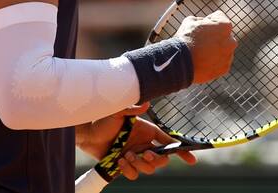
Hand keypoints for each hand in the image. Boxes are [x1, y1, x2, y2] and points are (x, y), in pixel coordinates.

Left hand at [76, 103, 195, 179]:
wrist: (86, 132)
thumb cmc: (103, 118)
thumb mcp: (118, 111)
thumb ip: (132, 109)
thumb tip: (147, 104)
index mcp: (146, 131)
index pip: (167, 142)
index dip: (180, 151)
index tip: (191, 159)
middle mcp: (142, 144)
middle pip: (161, 159)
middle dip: (156, 159)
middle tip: (145, 153)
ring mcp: (134, 155)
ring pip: (148, 168)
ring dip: (141, 164)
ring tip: (127, 156)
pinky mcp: (124, 165)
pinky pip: (133, 174)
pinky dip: (129, 170)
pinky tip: (120, 161)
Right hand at [176, 10, 236, 83]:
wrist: (181, 63)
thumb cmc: (185, 40)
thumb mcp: (190, 21)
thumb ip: (201, 20)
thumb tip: (203, 24)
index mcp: (225, 25)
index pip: (219, 17)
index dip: (208, 20)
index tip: (200, 26)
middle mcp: (231, 41)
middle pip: (223, 34)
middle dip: (214, 36)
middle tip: (200, 40)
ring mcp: (229, 56)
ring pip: (223, 49)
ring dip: (215, 49)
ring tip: (200, 53)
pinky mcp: (224, 69)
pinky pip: (220, 62)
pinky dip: (213, 61)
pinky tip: (202, 62)